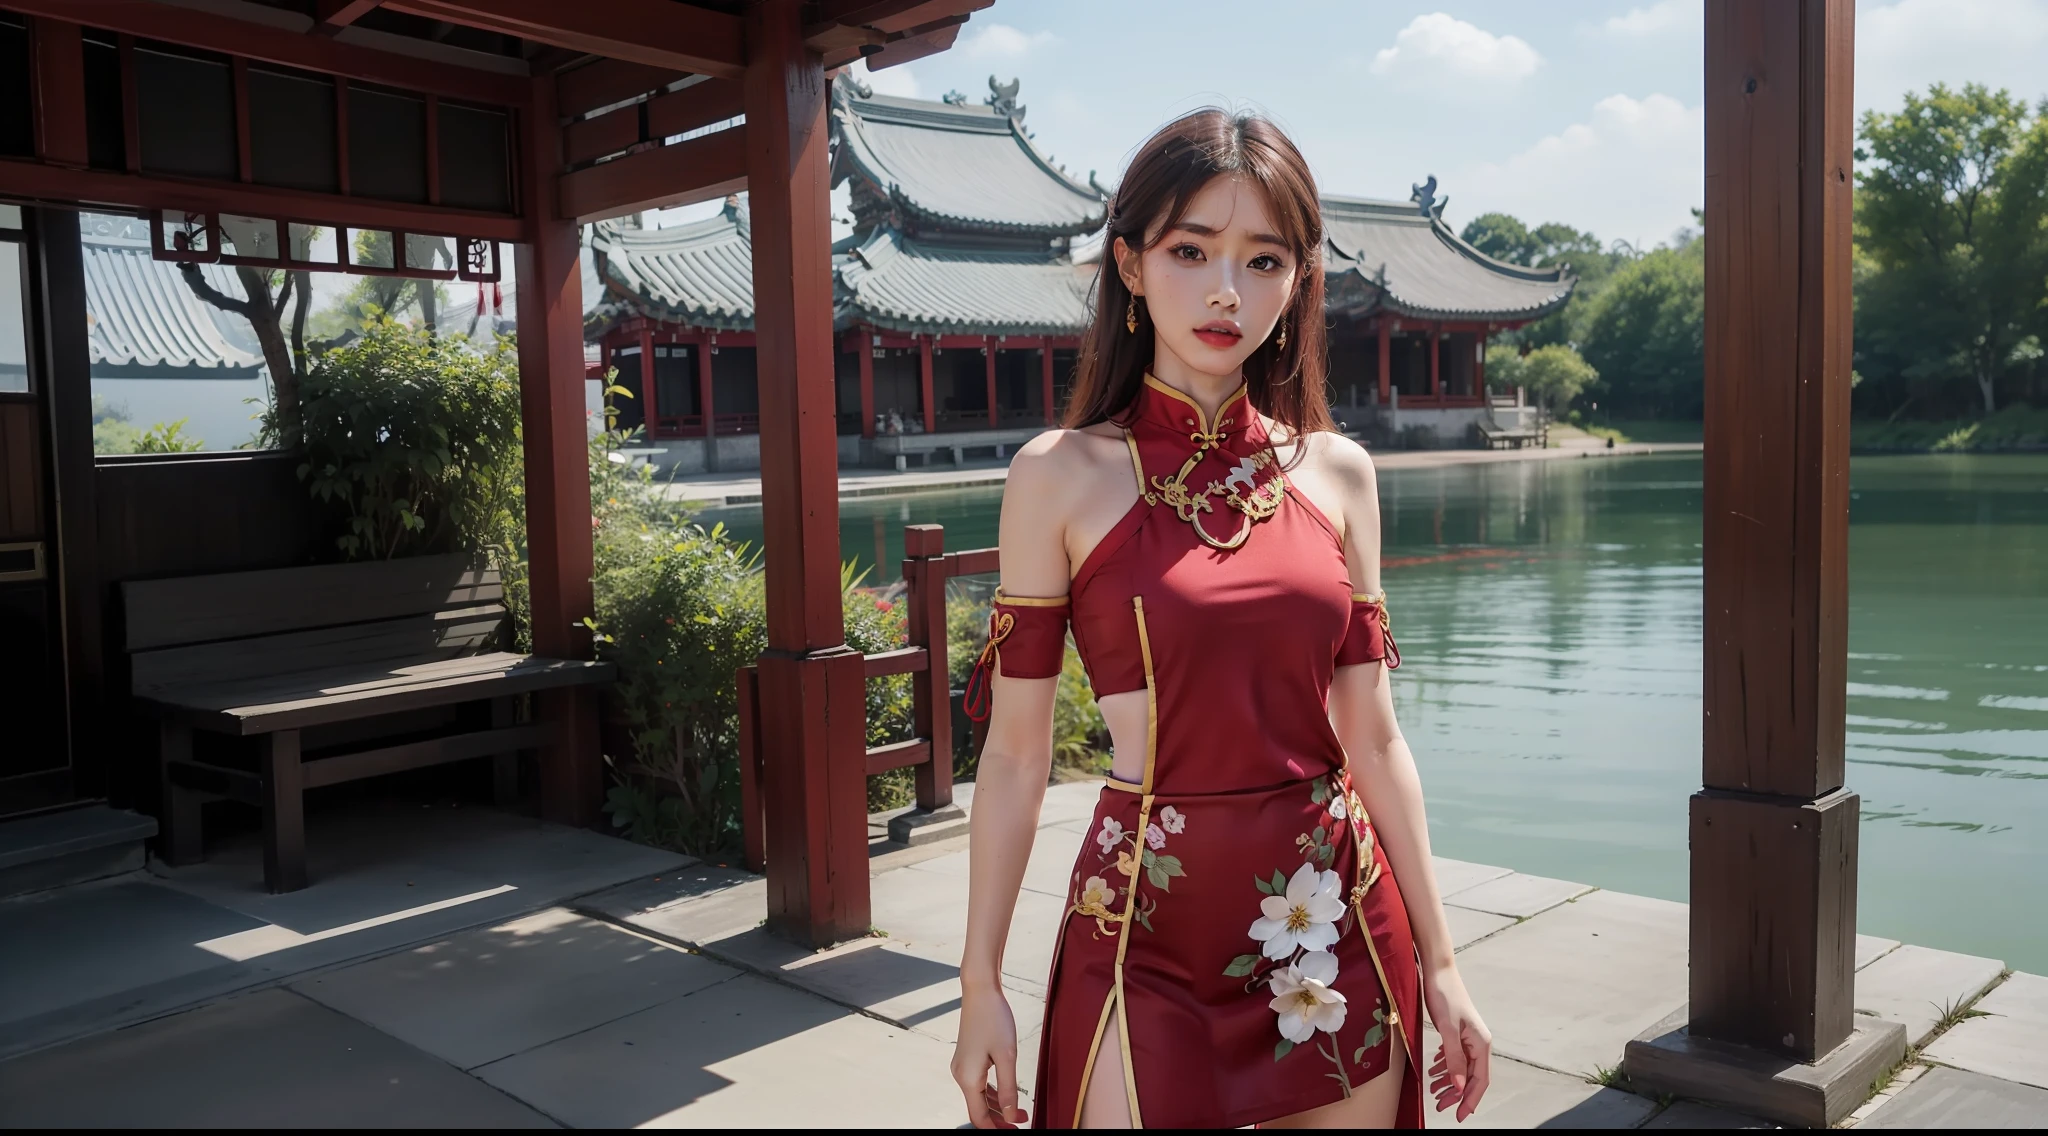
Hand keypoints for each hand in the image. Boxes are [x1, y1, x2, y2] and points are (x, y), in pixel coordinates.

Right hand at [951, 981, 1028, 1128]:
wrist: (980, 991)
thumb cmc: (994, 1020)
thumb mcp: (1007, 1056)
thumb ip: (1009, 1089)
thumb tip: (1011, 1116)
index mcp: (968, 1078)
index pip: (978, 1117)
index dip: (997, 1128)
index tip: (1016, 1131)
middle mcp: (960, 1075)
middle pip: (978, 1109)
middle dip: (1000, 1119)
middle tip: (1022, 1123)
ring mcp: (962, 1066)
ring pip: (979, 1096)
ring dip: (998, 1106)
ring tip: (1020, 1111)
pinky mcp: (966, 1058)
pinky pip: (979, 1083)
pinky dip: (992, 1092)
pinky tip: (1007, 1093)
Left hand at [1423, 964, 1491, 1121]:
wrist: (1438, 970)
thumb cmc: (1443, 995)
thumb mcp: (1447, 1029)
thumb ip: (1453, 1058)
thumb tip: (1458, 1086)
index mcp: (1481, 1043)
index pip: (1480, 1080)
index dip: (1470, 1100)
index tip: (1459, 1115)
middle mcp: (1479, 1042)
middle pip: (1471, 1076)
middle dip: (1456, 1093)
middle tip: (1439, 1105)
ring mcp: (1469, 1036)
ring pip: (1462, 1067)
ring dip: (1449, 1081)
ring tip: (1433, 1091)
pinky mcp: (1458, 1031)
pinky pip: (1455, 1056)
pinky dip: (1445, 1066)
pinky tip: (1435, 1071)